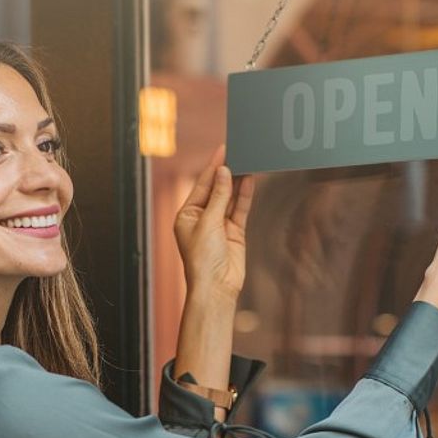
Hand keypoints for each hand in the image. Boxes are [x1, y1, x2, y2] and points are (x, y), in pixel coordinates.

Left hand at [173, 144, 255, 301]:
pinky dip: (245, 195)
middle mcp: (202, 218)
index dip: (213, 167)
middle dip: (226, 172)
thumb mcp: (208, 222)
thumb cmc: (202, 259)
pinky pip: (240, 209)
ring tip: (247, 161)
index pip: (201, 185)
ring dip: (238, 181)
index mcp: (186, 215)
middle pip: (216, 190)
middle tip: (238, 152)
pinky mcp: (234, 232)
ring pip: (230, 198)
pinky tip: (250, 180)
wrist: (216, 287)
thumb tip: (224, 172)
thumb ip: (219, 197)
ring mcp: (219, 225)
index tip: (223, 150)